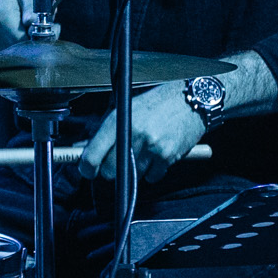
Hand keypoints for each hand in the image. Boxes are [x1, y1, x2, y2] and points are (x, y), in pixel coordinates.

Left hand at [69, 84, 207, 187]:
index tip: (88, 170)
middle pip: (110, 171)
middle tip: (118, 161)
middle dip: (112, 170)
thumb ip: (107, 131)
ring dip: (134, 170)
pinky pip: (152, 177)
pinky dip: (152, 172)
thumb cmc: (158, 103)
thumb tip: (86, 149)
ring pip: (131, 176)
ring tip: (143, 151)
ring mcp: (150, 147)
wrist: (191, 100)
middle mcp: (133, 134)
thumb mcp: (127, 109)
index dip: (87, 167)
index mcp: (118, 120)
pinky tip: (156, 155)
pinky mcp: (166, 156)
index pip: (93, 154)